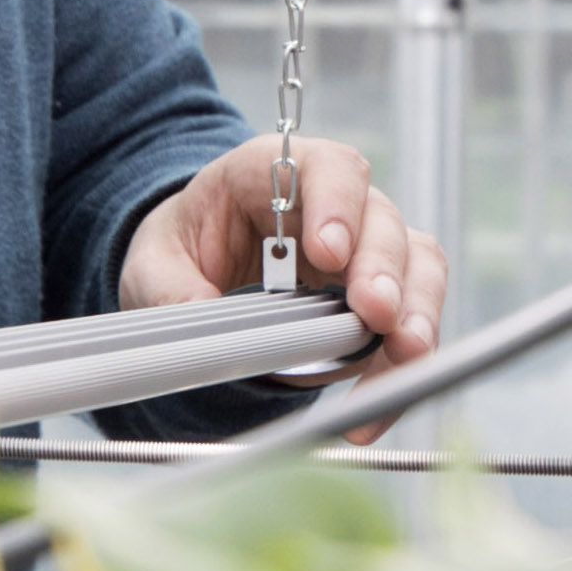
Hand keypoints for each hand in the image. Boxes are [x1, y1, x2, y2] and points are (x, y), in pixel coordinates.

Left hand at [124, 134, 444, 383]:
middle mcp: (336, 203)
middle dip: (384, 270)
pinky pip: (412, 318)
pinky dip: (402, 363)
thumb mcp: (155, 260)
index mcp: (278, 174)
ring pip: (416, 265)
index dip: (337, 205)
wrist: (200, 268)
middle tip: (376, 314)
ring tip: (405, 355)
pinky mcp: (382, 293)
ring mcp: (366, 247)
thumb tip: (200, 318)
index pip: (326, 168)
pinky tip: (379, 402)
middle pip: (382, 220)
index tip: (330, 251)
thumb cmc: (187, 247)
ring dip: (416, 311)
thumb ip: (169, 287)